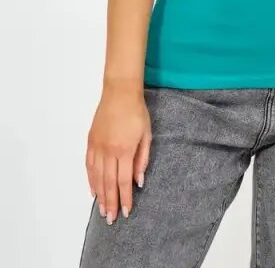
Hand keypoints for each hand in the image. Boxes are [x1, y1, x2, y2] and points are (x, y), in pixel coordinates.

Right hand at [85, 86, 151, 224]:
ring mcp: (97, 146)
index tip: (126, 211)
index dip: (125, 198)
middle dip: (110, 203)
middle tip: (110, 219)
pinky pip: (89, 165)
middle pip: (108, 183)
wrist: (120, 92)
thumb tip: (139, 181)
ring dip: (100, 195)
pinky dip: (90, 179)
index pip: (124, 181)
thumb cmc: (137, 112)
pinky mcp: (90, 141)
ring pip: (96, 177)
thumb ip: (142, 159)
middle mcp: (108, 151)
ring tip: (102, 210)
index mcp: (124, 149)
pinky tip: (93, 190)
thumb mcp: (146, 134)